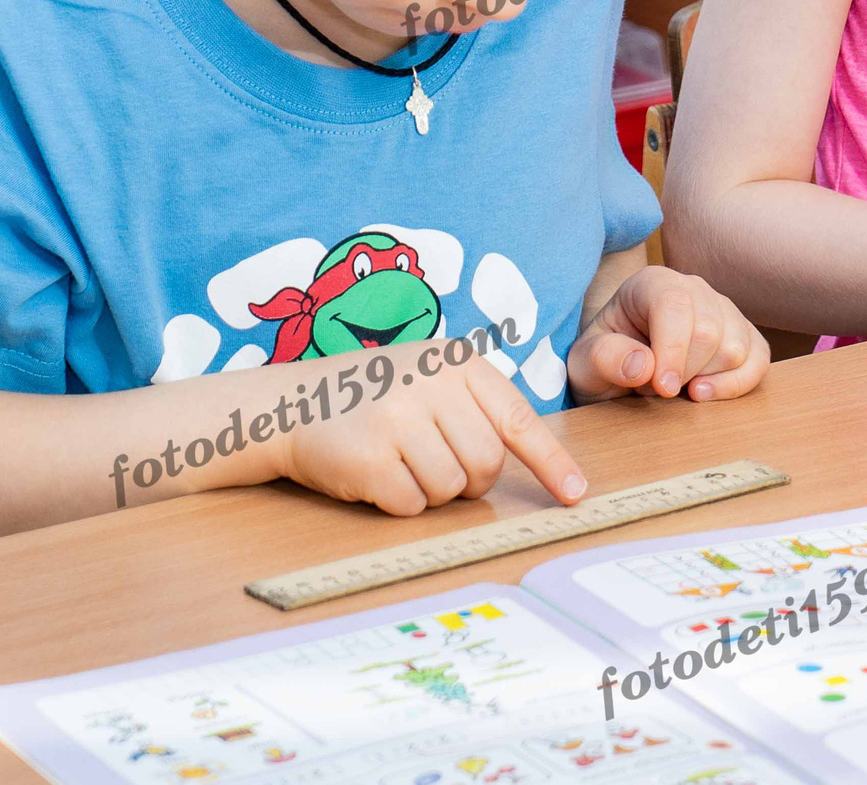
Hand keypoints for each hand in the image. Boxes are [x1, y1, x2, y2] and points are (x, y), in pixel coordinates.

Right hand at [271, 341, 588, 516]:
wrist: (291, 402)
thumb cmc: (372, 395)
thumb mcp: (429, 377)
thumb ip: (475, 407)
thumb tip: (531, 464)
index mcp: (455, 361)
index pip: (517, 418)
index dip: (550, 462)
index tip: (575, 494)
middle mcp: (430, 384)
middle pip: (488, 463)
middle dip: (470, 479)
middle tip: (434, 462)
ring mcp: (398, 420)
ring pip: (451, 489)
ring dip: (430, 491)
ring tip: (399, 460)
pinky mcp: (370, 458)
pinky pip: (412, 505)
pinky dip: (398, 502)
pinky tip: (375, 474)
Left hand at [567, 265, 768, 403]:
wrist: (619, 370)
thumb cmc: (603, 361)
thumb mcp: (584, 364)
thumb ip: (604, 359)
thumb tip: (643, 366)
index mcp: (653, 283)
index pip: (675, 306)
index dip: (672, 350)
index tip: (662, 388)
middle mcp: (694, 289)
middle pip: (710, 332)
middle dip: (684, 372)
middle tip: (654, 387)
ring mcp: (724, 311)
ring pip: (736, 349)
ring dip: (705, 380)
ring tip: (674, 386)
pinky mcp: (744, 337)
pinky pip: (757, 362)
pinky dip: (736, 385)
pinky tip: (704, 394)